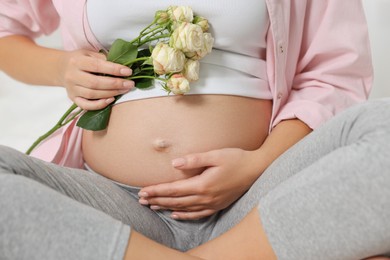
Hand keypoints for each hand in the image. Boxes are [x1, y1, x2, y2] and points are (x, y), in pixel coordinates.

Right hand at [58, 49, 133, 109]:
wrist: (61, 68)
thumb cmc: (80, 59)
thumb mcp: (89, 53)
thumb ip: (103, 58)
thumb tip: (121, 65)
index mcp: (77, 61)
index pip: (97, 66)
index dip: (114, 69)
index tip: (128, 72)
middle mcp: (72, 76)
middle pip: (95, 83)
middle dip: (115, 84)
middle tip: (130, 84)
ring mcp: (72, 89)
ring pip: (92, 94)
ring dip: (111, 93)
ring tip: (124, 90)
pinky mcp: (73, 98)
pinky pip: (86, 105)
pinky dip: (99, 105)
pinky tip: (111, 100)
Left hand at [138, 148, 260, 219]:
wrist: (257, 169)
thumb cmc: (236, 159)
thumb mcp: (216, 155)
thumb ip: (195, 159)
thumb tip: (175, 163)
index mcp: (203, 184)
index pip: (174, 189)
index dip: (157, 191)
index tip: (143, 191)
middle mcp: (206, 197)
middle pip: (176, 201)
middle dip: (157, 200)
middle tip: (141, 200)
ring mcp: (212, 203)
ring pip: (184, 208)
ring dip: (167, 207)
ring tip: (152, 206)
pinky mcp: (218, 205)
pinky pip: (198, 214)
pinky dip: (185, 215)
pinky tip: (176, 215)